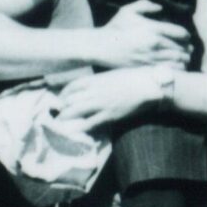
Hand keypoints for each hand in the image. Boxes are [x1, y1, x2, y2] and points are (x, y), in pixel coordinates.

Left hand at [53, 67, 169, 131]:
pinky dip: (80, 127)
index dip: (63, 93)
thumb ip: (100, 81)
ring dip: (66, 118)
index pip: (73, 85)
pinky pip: (90, 123)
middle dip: (61, 108)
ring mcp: (101, 104)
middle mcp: (95, 91)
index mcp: (96, 79)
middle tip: (57, 114)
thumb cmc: (134, 77)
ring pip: (76, 111)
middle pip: (71, 100)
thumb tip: (92, 87)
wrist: (149, 85)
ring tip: (60, 124)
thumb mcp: (113, 75)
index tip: (60, 99)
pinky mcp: (109, 115)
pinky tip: (74, 131)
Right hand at [84, 1, 192, 71]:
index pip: (181, 33)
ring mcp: (151, 58)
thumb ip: (145, 5)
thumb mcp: (128, 11)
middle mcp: (155, 44)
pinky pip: (168, 71)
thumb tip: (160, 7)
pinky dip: (175, 70)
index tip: (186, 37)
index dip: (187, 35)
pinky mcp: (146, 69)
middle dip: (187, 49)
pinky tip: (174, 68)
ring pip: (178, 61)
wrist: (102, 47)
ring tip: (183, 59)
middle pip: (182, 48)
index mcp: (153, 29)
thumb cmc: (115, 27)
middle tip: (188, 49)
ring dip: (184, 60)